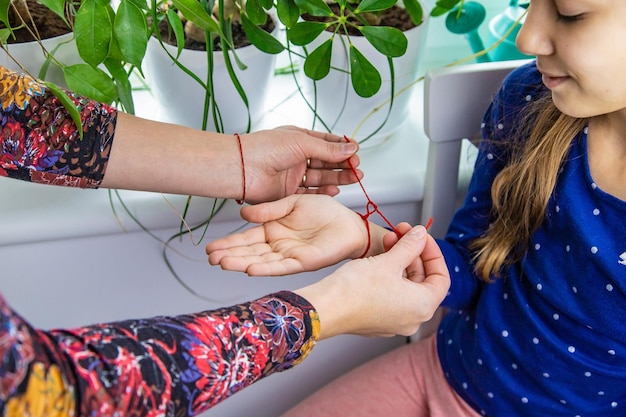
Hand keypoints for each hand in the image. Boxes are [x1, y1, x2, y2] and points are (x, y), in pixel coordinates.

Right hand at [206, 194, 376, 274]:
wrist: (348, 223)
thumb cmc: (325, 212)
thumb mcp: (293, 202)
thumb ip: (269, 210)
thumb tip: (243, 214)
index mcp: (273, 229)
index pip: (246, 238)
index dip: (229, 243)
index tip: (210, 248)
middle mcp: (277, 245)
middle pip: (249, 252)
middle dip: (229, 255)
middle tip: (210, 258)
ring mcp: (288, 255)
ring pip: (260, 260)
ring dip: (241, 263)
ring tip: (222, 263)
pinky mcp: (301, 263)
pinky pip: (280, 266)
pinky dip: (265, 268)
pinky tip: (249, 269)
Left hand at [240, 126, 362, 202]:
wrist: (243, 168)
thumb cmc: (266, 149)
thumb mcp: (303, 143)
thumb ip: (328, 149)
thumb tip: (351, 148)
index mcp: (299, 139)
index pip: (326, 143)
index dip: (342, 148)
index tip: (356, 151)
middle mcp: (296, 157)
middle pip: (326, 161)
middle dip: (344, 165)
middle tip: (358, 168)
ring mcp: (293, 175)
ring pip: (321, 177)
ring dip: (338, 178)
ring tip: (355, 178)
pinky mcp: (288, 192)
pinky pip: (310, 193)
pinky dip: (324, 192)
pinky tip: (336, 190)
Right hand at [294, 225, 449, 338]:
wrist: (326, 308)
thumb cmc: (355, 290)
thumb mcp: (388, 261)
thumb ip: (410, 246)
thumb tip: (420, 235)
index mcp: (423, 306)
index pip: (441, 277)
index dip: (433, 252)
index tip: (421, 237)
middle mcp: (412, 318)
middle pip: (422, 279)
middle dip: (412, 252)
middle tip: (402, 232)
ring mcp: (393, 320)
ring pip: (404, 285)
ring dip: (399, 260)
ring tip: (387, 240)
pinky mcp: (376, 319)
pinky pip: (390, 293)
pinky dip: (388, 274)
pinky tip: (378, 257)